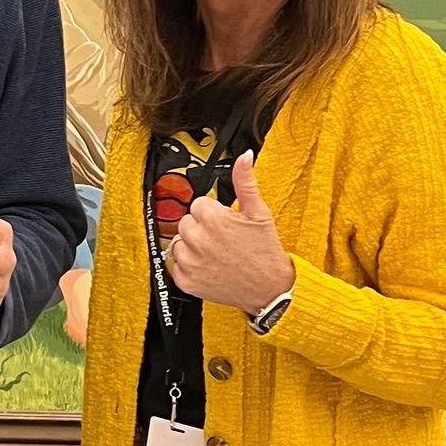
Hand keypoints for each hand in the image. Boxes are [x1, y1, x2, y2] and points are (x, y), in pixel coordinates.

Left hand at [167, 151, 293, 314]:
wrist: (269, 288)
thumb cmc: (265, 252)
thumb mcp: (259, 212)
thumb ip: (245, 182)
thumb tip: (244, 157)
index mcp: (213, 218)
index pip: (198, 204)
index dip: (213, 213)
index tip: (225, 222)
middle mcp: (198, 239)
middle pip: (186, 222)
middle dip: (202, 227)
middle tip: (222, 238)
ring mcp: (191, 262)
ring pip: (179, 243)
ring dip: (193, 246)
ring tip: (215, 252)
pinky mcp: (186, 281)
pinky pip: (176, 265)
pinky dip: (189, 266)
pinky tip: (208, 266)